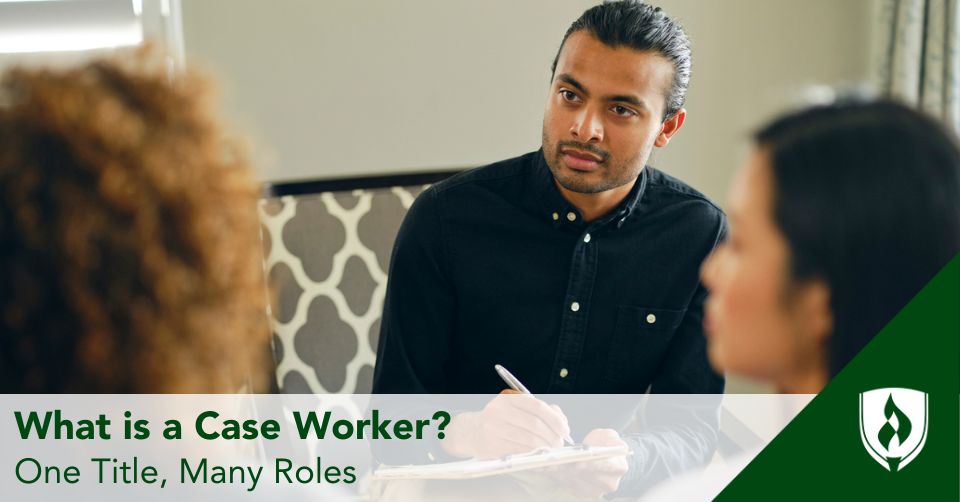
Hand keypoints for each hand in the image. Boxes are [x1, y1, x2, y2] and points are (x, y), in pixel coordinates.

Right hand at [441, 389, 570, 458]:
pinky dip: (533, 454)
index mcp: (508, 399)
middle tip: (560, 443)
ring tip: (551, 450)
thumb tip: (562, 422)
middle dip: (552, 436)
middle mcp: (498, 411)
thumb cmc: (503, 420)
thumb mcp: (518, 408)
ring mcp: (493, 429)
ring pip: (529, 440)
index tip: (565, 430)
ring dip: (545, 447)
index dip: (555, 419)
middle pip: (535, 424)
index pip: (537, 407)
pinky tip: (538, 455)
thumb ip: (542, 410)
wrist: (473, 432)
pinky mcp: (492, 446)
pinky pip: (519, 452)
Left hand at [547, 428, 628, 498]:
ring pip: (573, 481)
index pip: (603, 465)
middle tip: (553, 460)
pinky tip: (544, 468)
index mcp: (618, 467)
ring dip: (558, 472)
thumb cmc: (606, 445)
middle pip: (585, 475)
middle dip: (568, 466)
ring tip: (544, 463)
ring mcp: (595, 491)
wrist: (606, 460)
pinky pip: (566, 484)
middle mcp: (608, 483)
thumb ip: (609, 439)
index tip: (578, 461)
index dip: (590, 463)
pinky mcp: (582, 493)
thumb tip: (600, 446)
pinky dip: (555, 476)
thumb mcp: (609, 436)